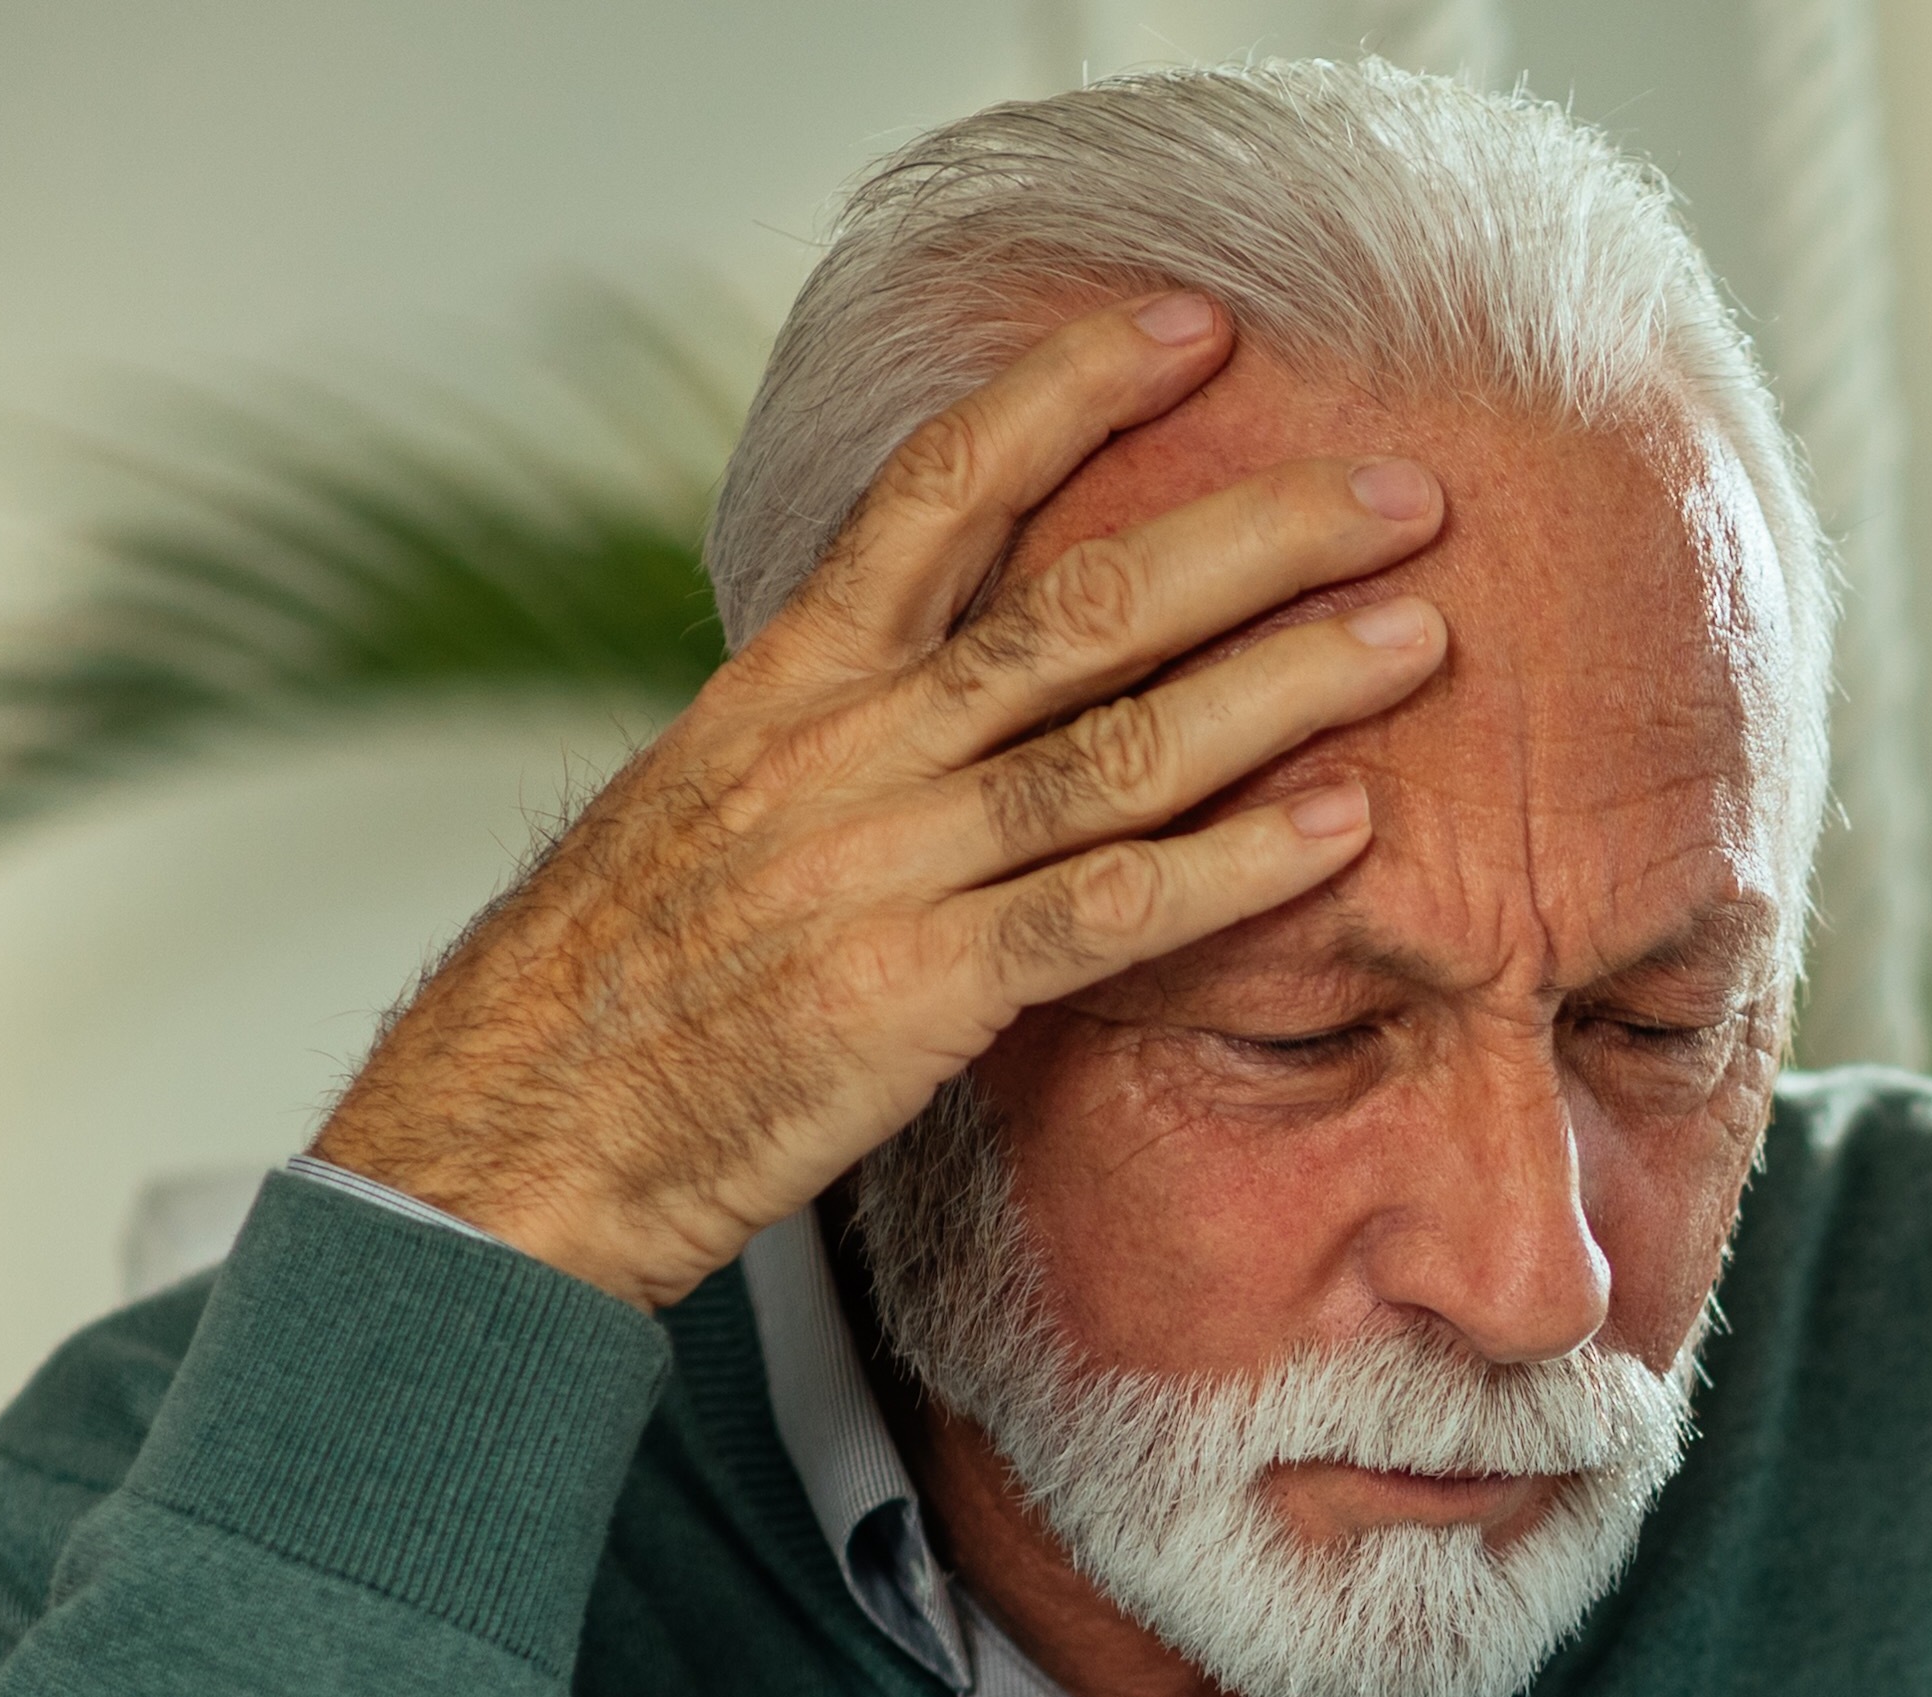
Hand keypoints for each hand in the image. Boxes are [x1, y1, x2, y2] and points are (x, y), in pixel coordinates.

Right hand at [309, 293, 1457, 1307]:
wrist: (513, 1134)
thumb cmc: (617, 977)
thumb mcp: (708, 802)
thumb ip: (833, 727)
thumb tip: (936, 664)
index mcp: (787, 678)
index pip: (941, 484)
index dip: (1072, 391)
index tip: (1194, 327)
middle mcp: (843, 746)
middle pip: (1078, 602)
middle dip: (1255, 533)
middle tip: (1399, 489)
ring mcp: (885, 865)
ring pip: (1120, 742)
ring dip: (1286, 683)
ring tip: (1418, 635)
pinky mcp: (917, 992)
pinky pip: (1105, 910)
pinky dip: (1233, 868)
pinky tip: (1341, 827)